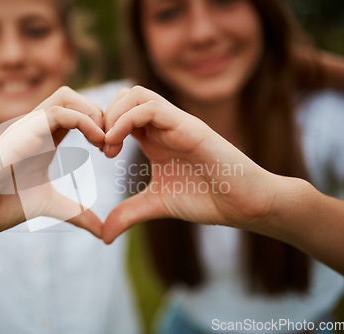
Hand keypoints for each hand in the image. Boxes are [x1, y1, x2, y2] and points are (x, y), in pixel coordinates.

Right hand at [0, 87, 104, 241]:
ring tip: (105, 142)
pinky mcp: (19, 134)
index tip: (113, 152)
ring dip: (93, 114)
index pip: (77, 113)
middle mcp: (35, 128)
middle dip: (101, 114)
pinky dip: (84, 121)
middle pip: (74, 97)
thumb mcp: (49, 206)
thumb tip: (102, 231)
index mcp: (44, 139)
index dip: (101, 125)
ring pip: (66, 96)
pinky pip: (57, 113)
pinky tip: (96, 143)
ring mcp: (26, 128)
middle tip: (113, 145)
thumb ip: (76, 213)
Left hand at [102, 86, 277, 243]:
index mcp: (155, 137)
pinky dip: (126, 120)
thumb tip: (105, 236)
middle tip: (101, 147)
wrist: (244, 204)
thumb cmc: (207, 199)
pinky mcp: (189, 127)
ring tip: (108, 145)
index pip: (122, 112)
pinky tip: (118, 143)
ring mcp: (177, 123)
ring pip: (136, 94)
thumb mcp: (157, 204)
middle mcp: (164, 125)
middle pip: (126, 95)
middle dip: (104, 116)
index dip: (103, 126)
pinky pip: (151, 108)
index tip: (98, 152)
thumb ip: (129, 213)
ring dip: (113, 115)